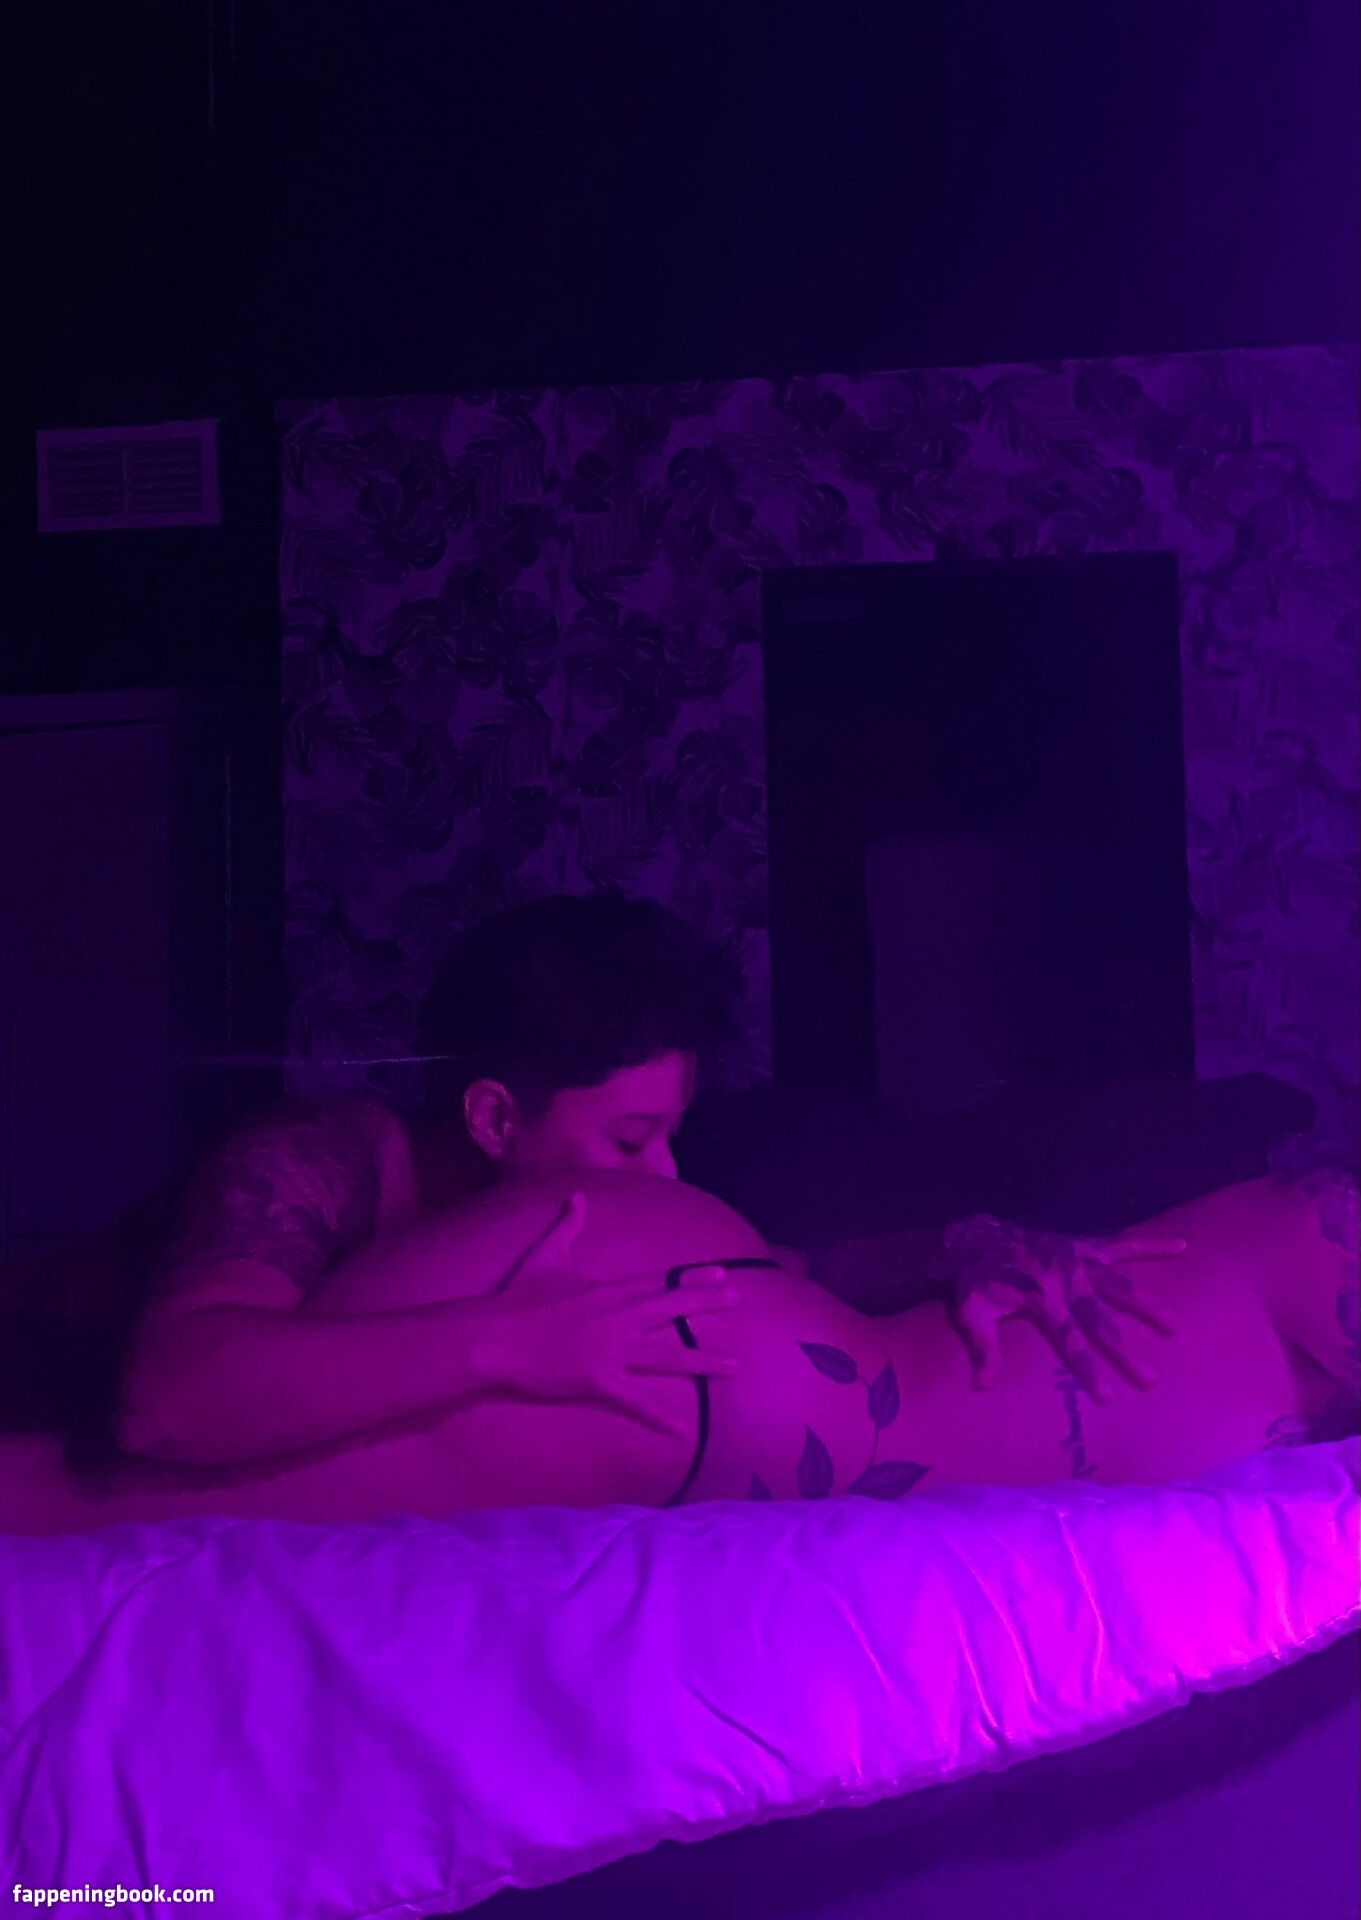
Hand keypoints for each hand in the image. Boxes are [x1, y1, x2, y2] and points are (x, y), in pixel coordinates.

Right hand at [472, 1193, 739, 1431]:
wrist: (493, 1336)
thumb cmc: (517, 1296)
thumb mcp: (545, 1255)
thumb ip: (568, 1226)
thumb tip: (579, 1196)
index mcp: (610, 1290)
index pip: (661, 1281)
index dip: (692, 1278)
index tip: (720, 1275)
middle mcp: (620, 1318)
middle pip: (673, 1309)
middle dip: (707, 1304)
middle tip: (738, 1300)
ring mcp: (612, 1351)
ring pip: (669, 1357)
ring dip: (705, 1361)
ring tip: (736, 1366)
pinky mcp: (599, 1381)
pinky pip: (636, 1403)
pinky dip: (659, 1420)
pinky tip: (681, 1434)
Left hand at [942, 1216, 1181, 1400]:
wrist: (978, 1237)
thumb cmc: (976, 1281)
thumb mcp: (971, 1313)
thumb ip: (983, 1347)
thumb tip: (982, 1386)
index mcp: (1039, 1298)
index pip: (1068, 1339)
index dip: (1088, 1368)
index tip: (1108, 1396)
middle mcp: (1064, 1278)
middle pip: (1100, 1319)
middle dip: (1125, 1350)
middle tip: (1151, 1377)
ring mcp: (1076, 1259)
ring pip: (1119, 1285)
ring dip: (1147, 1305)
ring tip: (1175, 1327)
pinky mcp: (1083, 1245)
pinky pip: (1121, 1244)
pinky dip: (1150, 1245)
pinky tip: (1181, 1246)